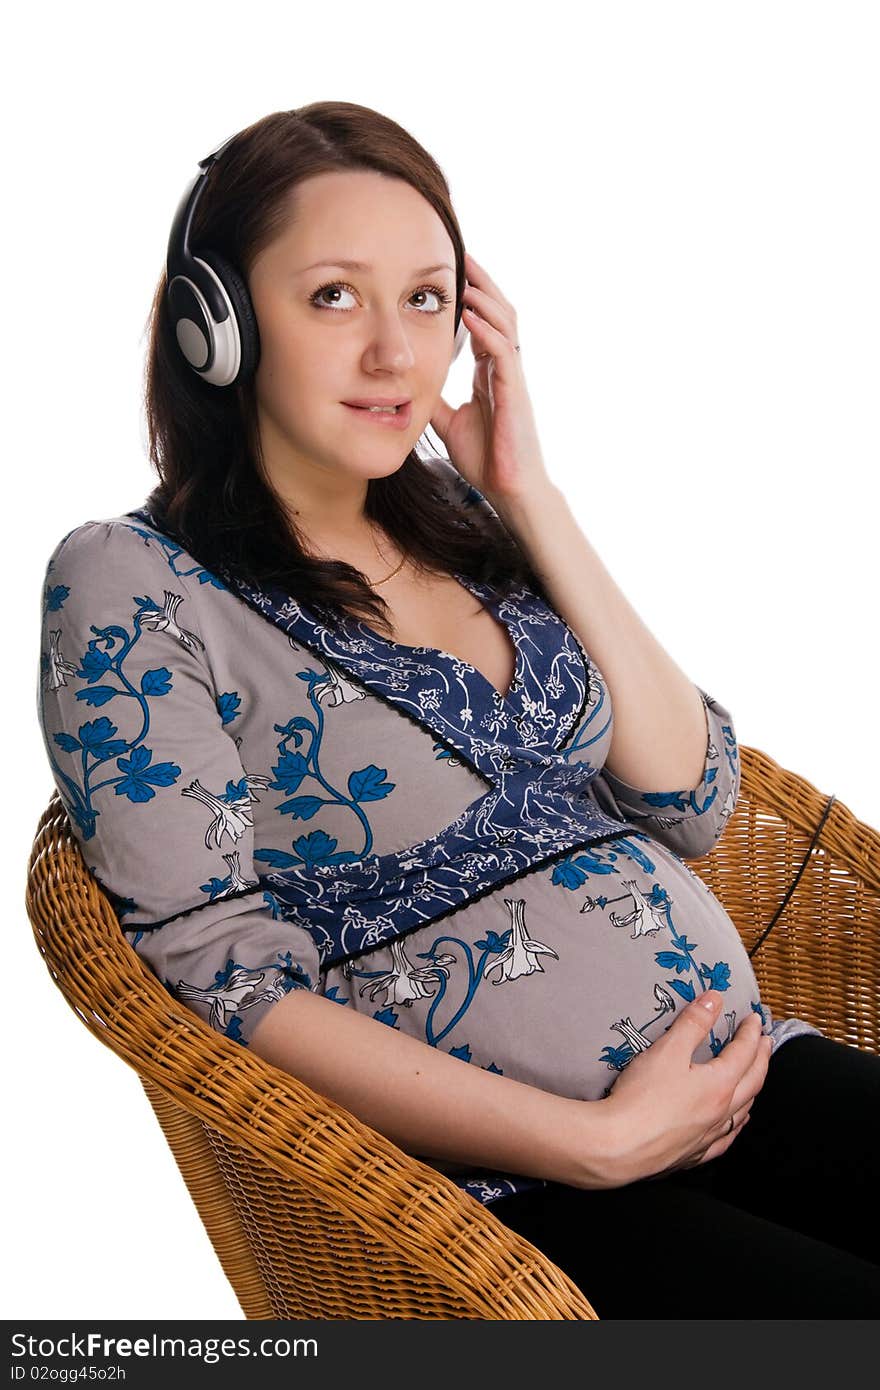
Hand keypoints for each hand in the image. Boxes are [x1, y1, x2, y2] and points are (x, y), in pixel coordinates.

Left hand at [429, 251, 553, 508]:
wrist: (508, 490)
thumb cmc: (486, 459)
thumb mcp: (448, 421)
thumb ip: (433, 397)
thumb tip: (406, 382)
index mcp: (491, 373)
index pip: (483, 322)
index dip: (471, 296)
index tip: (449, 272)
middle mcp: (505, 369)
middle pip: (499, 312)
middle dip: (482, 282)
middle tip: (461, 252)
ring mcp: (513, 379)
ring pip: (506, 324)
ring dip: (485, 296)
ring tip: (465, 273)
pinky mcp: (515, 394)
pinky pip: (502, 353)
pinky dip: (486, 330)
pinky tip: (469, 314)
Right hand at [597, 991, 773, 1186]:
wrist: (619, 1145)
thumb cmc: (642, 1097)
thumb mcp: (668, 1050)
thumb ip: (693, 1023)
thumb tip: (714, 1000)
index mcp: (719, 1085)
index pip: (744, 1053)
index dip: (751, 1033)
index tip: (755, 1019)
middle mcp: (721, 1113)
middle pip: (752, 1082)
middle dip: (761, 1058)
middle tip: (765, 1042)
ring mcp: (709, 1136)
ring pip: (742, 1112)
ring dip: (752, 1090)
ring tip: (754, 1079)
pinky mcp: (693, 1154)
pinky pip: (725, 1139)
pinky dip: (735, 1126)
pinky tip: (732, 1125)